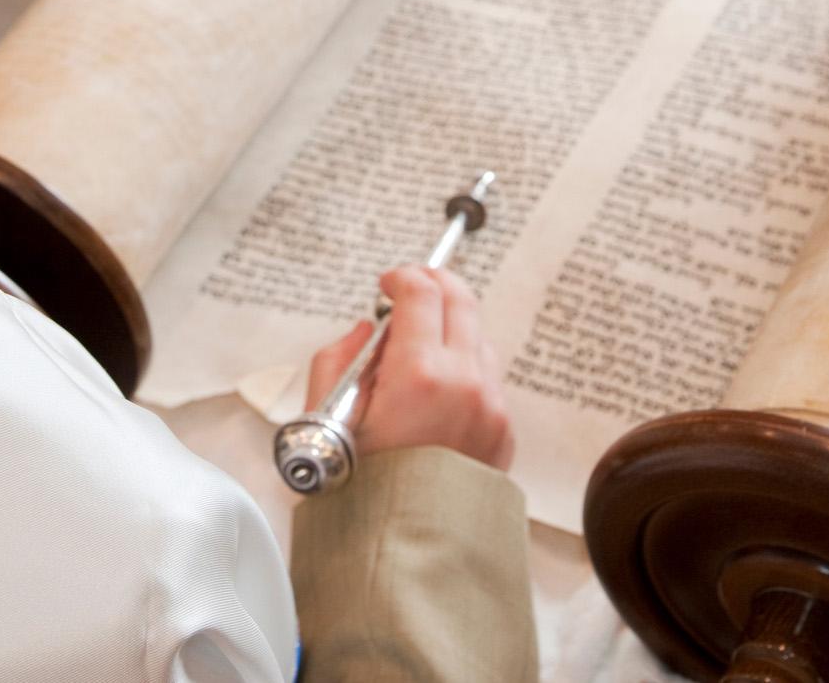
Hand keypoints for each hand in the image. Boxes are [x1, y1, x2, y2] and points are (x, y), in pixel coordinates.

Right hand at [304, 265, 514, 471]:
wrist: (403, 551)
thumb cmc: (358, 491)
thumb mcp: (324, 417)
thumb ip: (339, 359)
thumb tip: (365, 333)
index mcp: (419, 374)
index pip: (421, 293)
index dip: (401, 278)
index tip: (387, 284)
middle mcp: (466, 383)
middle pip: (461, 301)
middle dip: (434, 285)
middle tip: (411, 289)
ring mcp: (492, 408)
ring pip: (479, 339)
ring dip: (451, 329)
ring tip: (420, 350)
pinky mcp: (504, 432)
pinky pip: (488, 379)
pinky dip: (465, 369)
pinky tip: (437, 393)